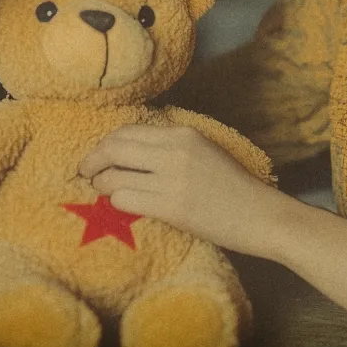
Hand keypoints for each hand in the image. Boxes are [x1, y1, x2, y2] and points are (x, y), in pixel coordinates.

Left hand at [78, 124, 290, 258]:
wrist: (261, 215)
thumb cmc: (234, 187)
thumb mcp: (204, 152)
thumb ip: (171, 148)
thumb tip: (130, 151)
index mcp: (183, 133)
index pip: (128, 131)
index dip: (105, 144)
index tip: (96, 156)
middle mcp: (175, 150)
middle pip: (114, 148)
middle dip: (92, 161)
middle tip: (85, 173)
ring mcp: (173, 178)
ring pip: (114, 176)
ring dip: (100, 184)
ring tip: (101, 192)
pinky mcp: (172, 206)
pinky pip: (125, 199)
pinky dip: (115, 202)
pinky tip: (119, 206)